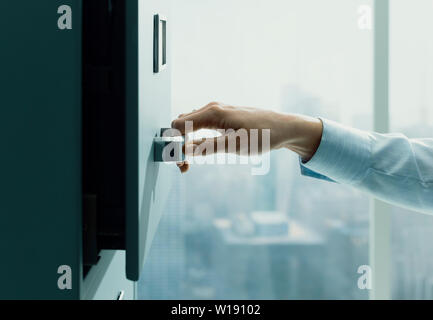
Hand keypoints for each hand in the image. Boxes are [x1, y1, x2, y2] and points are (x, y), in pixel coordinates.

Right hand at [171, 102, 322, 172]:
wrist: (283, 128)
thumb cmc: (263, 134)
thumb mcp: (235, 145)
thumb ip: (208, 147)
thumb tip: (185, 151)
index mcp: (213, 112)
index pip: (179, 124)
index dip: (175, 144)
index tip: (180, 162)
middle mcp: (212, 109)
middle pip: (182, 125)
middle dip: (178, 145)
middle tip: (184, 167)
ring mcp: (217, 112)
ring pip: (190, 126)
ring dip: (186, 144)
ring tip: (189, 164)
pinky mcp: (222, 118)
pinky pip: (201, 127)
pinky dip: (196, 140)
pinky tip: (200, 153)